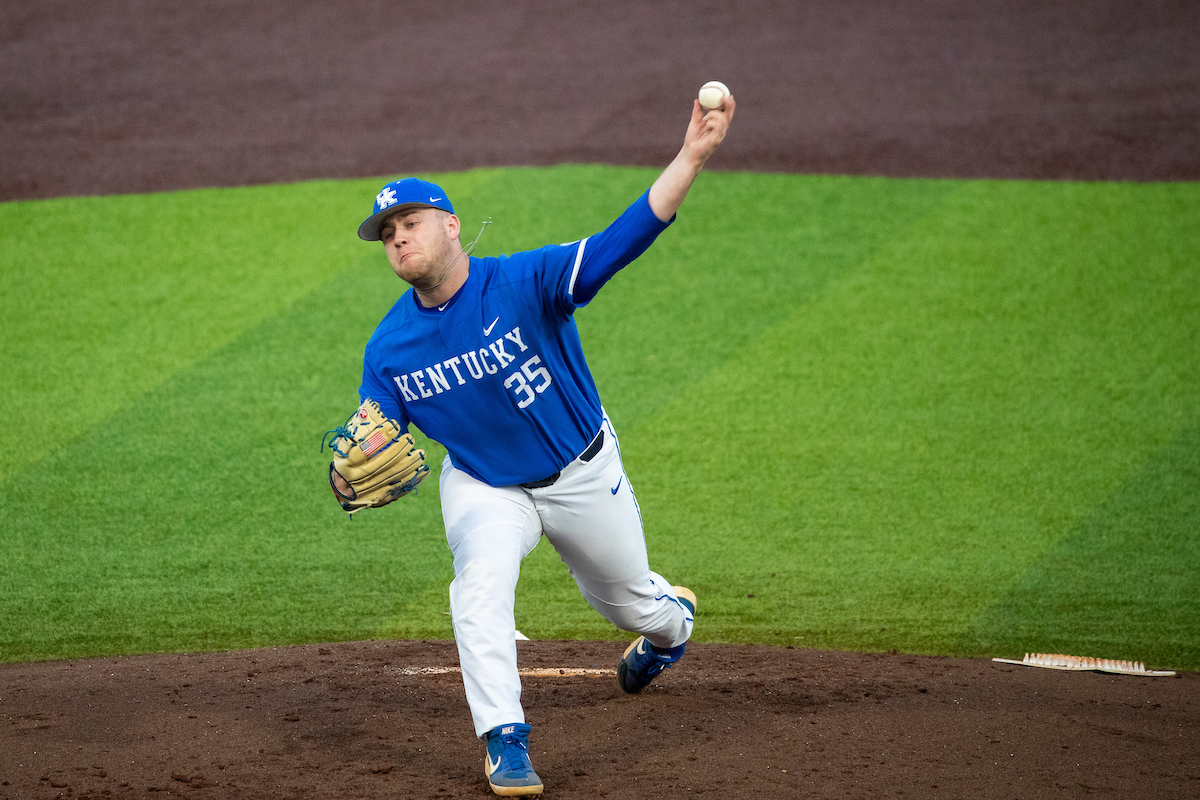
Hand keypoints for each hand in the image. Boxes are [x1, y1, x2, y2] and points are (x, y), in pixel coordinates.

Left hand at [647, 95, 736, 221]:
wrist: (689, 153)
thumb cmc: (692, 139)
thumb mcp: (694, 122)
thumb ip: (697, 112)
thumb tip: (697, 100)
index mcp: (717, 125)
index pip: (726, 113)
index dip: (728, 105)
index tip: (726, 95)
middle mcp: (721, 130)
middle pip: (729, 116)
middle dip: (729, 106)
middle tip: (726, 97)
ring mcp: (720, 135)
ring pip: (722, 119)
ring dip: (713, 115)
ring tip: (705, 119)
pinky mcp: (716, 139)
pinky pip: (717, 126)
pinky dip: (711, 122)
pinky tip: (706, 124)